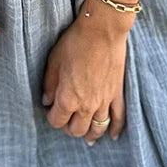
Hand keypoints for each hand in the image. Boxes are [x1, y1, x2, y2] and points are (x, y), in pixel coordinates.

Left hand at [41, 2, 132, 144]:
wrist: (102, 30)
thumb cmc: (75, 42)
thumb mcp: (54, 61)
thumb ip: (49, 84)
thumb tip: (46, 100)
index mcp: (68, 99)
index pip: (57, 121)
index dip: (52, 117)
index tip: (51, 109)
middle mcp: (87, 106)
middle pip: (77, 129)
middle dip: (69, 127)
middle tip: (67, 118)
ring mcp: (105, 101)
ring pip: (98, 128)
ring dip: (91, 133)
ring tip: (87, 136)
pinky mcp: (117, 93)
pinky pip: (119, 118)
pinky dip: (117, 129)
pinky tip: (114, 136)